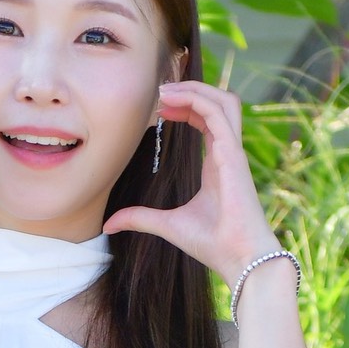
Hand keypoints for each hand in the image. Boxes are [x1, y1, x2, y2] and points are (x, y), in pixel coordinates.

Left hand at [102, 82, 278, 285]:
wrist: (239, 259)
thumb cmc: (213, 243)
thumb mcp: (168, 225)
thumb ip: (140, 218)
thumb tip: (109, 225)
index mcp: (218, 162)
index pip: (208, 119)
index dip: (186, 106)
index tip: (159, 110)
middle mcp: (227, 152)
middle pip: (219, 102)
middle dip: (192, 89)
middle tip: (160, 91)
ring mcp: (233, 151)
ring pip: (224, 101)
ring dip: (195, 88)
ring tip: (166, 90)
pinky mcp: (233, 155)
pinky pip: (218, 114)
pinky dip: (197, 100)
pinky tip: (171, 101)